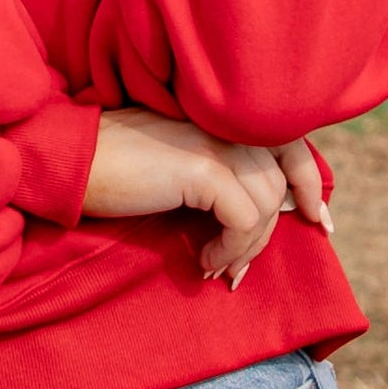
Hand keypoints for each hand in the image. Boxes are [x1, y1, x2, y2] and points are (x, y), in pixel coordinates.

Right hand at [82, 107, 331, 285]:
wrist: (69, 162)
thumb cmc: (110, 169)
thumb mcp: (174, 166)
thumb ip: (213, 175)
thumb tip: (247, 215)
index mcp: (221, 118)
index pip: (289, 144)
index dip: (309, 184)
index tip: (318, 223)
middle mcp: (225, 123)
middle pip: (280, 182)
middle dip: (269, 233)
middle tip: (239, 271)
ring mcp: (215, 142)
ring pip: (266, 203)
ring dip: (246, 247)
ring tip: (215, 268)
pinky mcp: (202, 168)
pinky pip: (244, 219)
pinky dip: (230, 248)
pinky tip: (202, 263)